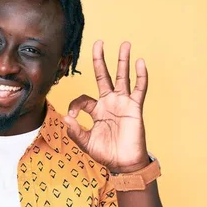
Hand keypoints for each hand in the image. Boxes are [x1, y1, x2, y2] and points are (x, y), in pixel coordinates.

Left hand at [63, 41, 149, 173]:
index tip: (72, 117)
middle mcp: (109, 103)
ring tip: (125, 44)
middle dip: (100, 60)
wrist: (124, 163)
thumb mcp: (85, 143)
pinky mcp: (134, 108)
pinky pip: (139, 89)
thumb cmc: (106, 154)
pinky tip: (140, 62)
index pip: (83, 98)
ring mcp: (123, 103)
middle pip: (104, 76)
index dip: (75, 105)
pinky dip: (141, 75)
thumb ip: (75, 131)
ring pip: (123, 77)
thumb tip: (66, 117)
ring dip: (123, 61)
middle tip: (99, 43)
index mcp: (96, 110)